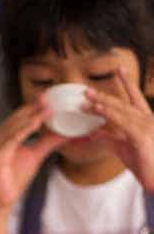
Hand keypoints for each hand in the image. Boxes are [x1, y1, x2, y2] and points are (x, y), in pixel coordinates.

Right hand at [0, 98, 62, 208]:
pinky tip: (36, 123)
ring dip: (32, 116)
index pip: (20, 117)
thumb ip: (48, 142)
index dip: (34, 107)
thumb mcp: (36, 155)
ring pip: (15, 126)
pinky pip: (12, 139)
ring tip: (47, 108)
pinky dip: (24, 130)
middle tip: (49, 97)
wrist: (3, 199)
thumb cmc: (14, 179)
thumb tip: (66, 134)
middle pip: (17, 118)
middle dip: (33, 108)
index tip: (49, 97)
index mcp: (4, 135)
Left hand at [84, 70, 153, 191]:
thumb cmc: (145, 164)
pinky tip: (98, 109)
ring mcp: (146, 126)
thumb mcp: (123, 148)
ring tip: (86, 98)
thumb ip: (108, 139)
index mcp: (145, 120)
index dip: (127, 83)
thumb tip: (92, 133)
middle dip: (104, 95)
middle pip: (123, 102)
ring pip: (120, 110)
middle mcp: (147, 119)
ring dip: (102, 103)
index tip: (119, 69)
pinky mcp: (141, 136)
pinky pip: (122, 121)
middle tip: (86, 90)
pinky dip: (109, 114)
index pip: (135, 97)